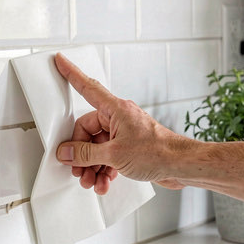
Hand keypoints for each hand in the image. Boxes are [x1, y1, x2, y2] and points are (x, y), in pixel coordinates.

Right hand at [53, 53, 191, 194]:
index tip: (61, 60)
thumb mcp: (114, 154)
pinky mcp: (130, 149)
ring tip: (90, 180)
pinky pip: (108, 158)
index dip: (72, 74)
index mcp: (115, 109)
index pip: (87, 87)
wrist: (182, 166)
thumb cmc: (158, 152)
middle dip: (81, 153)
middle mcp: (119, 119)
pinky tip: (103, 182)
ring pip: (97, 148)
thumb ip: (86, 154)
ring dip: (91, 166)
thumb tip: (67, 152)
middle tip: (77, 168)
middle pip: (88, 131)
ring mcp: (125, 134)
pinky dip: (103, 171)